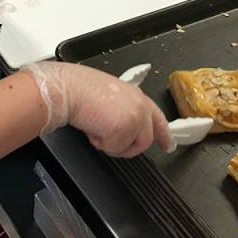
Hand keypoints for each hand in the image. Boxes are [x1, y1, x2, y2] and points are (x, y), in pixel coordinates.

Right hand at [23, 62, 171, 156]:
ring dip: (113, 145)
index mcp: (135, 95)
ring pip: (132, 147)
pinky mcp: (126, 129)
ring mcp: (135, 117)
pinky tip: (93, 128)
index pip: (156, 117)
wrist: (69, 88)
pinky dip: (102, 144)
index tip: (169, 144)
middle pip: (145, 139)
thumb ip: (121, 110)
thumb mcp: (108, 96)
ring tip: (97, 129)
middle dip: (127, 146)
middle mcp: (140, 104)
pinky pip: (116, 149)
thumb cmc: (79, 88)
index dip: (164, 134)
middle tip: (112, 143)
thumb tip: (118, 125)